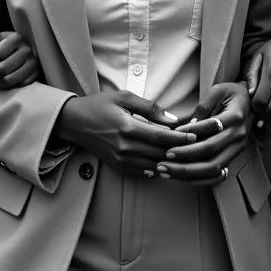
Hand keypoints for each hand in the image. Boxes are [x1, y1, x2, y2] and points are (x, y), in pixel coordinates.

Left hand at [0, 30, 39, 89]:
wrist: (18, 48)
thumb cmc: (1, 43)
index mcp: (16, 38)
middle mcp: (27, 49)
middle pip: (1, 69)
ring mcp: (33, 62)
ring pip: (10, 79)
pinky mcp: (36, 74)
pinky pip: (19, 85)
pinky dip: (7, 87)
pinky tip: (1, 83)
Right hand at [53, 91, 194, 177]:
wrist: (74, 123)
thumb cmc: (99, 105)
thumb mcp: (123, 97)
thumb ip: (149, 107)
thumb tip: (172, 119)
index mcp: (128, 127)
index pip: (161, 137)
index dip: (181, 138)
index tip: (196, 135)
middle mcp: (125, 147)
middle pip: (161, 154)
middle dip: (180, 152)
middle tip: (197, 147)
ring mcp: (121, 159)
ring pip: (155, 166)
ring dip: (170, 162)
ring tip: (186, 156)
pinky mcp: (118, 167)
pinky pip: (143, 172)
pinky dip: (157, 168)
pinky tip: (166, 163)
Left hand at [157, 83, 251, 183]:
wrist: (250, 103)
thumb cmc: (231, 94)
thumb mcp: (217, 91)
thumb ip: (203, 107)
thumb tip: (187, 127)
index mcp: (235, 117)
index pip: (212, 127)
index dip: (191, 132)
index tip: (172, 135)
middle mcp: (238, 136)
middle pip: (211, 152)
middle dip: (185, 157)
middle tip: (164, 158)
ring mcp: (237, 149)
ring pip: (213, 167)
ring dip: (188, 172)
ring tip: (167, 171)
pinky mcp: (233, 157)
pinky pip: (217, 175)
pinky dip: (198, 179)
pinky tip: (181, 179)